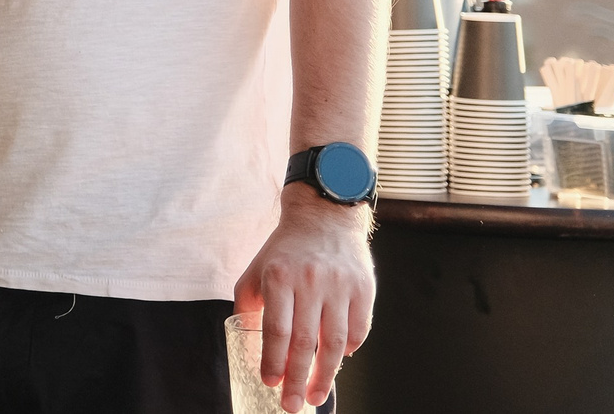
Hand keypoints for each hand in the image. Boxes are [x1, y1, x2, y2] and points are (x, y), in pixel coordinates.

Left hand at [232, 187, 373, 411]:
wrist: (323, 218)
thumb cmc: (284, 251)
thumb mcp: (256, 271)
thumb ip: (249, 307)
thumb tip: (250, 348)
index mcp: (279, 276)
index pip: (276, 329)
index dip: (273, 360)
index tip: (270, 383)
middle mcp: (310, 281)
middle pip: (305, 341)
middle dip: (297, 379)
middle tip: (291, 404)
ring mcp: (340, 285)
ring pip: (335, 342)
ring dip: (325, 375)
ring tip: (315, 395)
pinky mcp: (363, 289)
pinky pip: (358, 331)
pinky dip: (348, 351)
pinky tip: (336, 362)